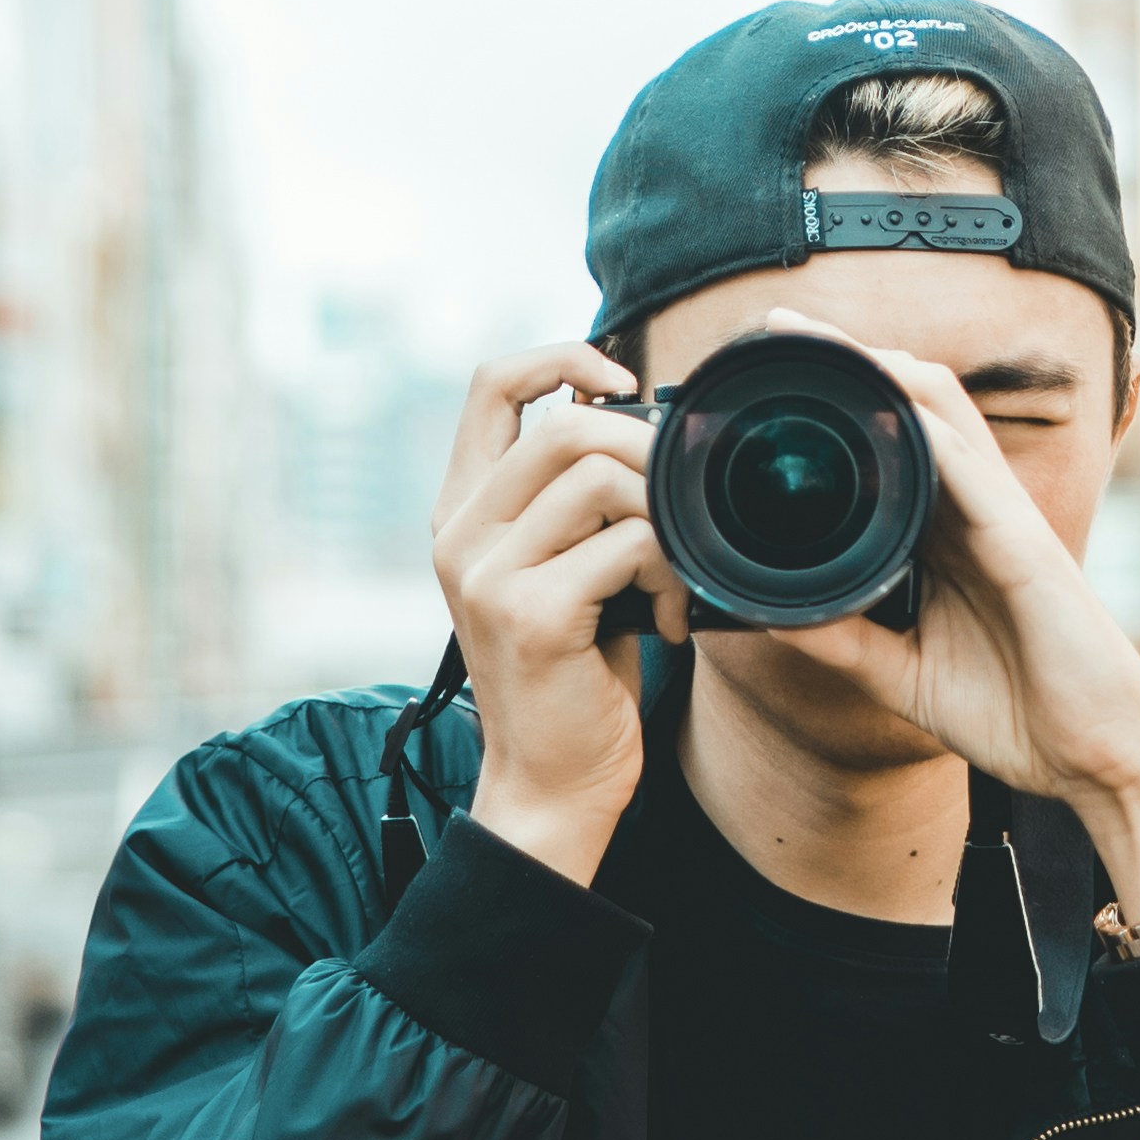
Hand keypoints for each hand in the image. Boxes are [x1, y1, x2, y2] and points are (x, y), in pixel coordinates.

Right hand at [432, 342, 687, 888]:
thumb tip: (637, 413)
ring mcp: (486, 572)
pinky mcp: (530, 613)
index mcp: (462, 511)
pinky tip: (671, 621)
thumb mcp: (560, 570)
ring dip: (666, 519)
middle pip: (565, 422)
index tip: (622, 381)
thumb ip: (573, 501)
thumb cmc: (573, 673)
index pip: (491, 383)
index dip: (561, 356)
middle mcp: (460, 533)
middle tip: (679, 511)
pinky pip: (629, 543)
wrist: (549, 784)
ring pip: (601, 475)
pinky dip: (672, 575)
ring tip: (675, 576)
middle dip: (647, 452)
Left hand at [745, 316, 1139, 926]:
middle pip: (913, 406)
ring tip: (825, 342)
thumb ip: (842, 641)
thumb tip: (763, 612)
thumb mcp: (904, 676)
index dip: (838, 396)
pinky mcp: (1029, 551)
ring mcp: (1004, 523)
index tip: (771, 368)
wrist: (1096, 762)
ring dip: (886, 373)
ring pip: (948, 418)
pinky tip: (895, 412)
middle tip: (780, 328)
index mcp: (947, 535)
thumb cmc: (1017, 714)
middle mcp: (974, 513)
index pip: (889, 440)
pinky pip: (979, 480)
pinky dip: (938, 441)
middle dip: (850, 358)